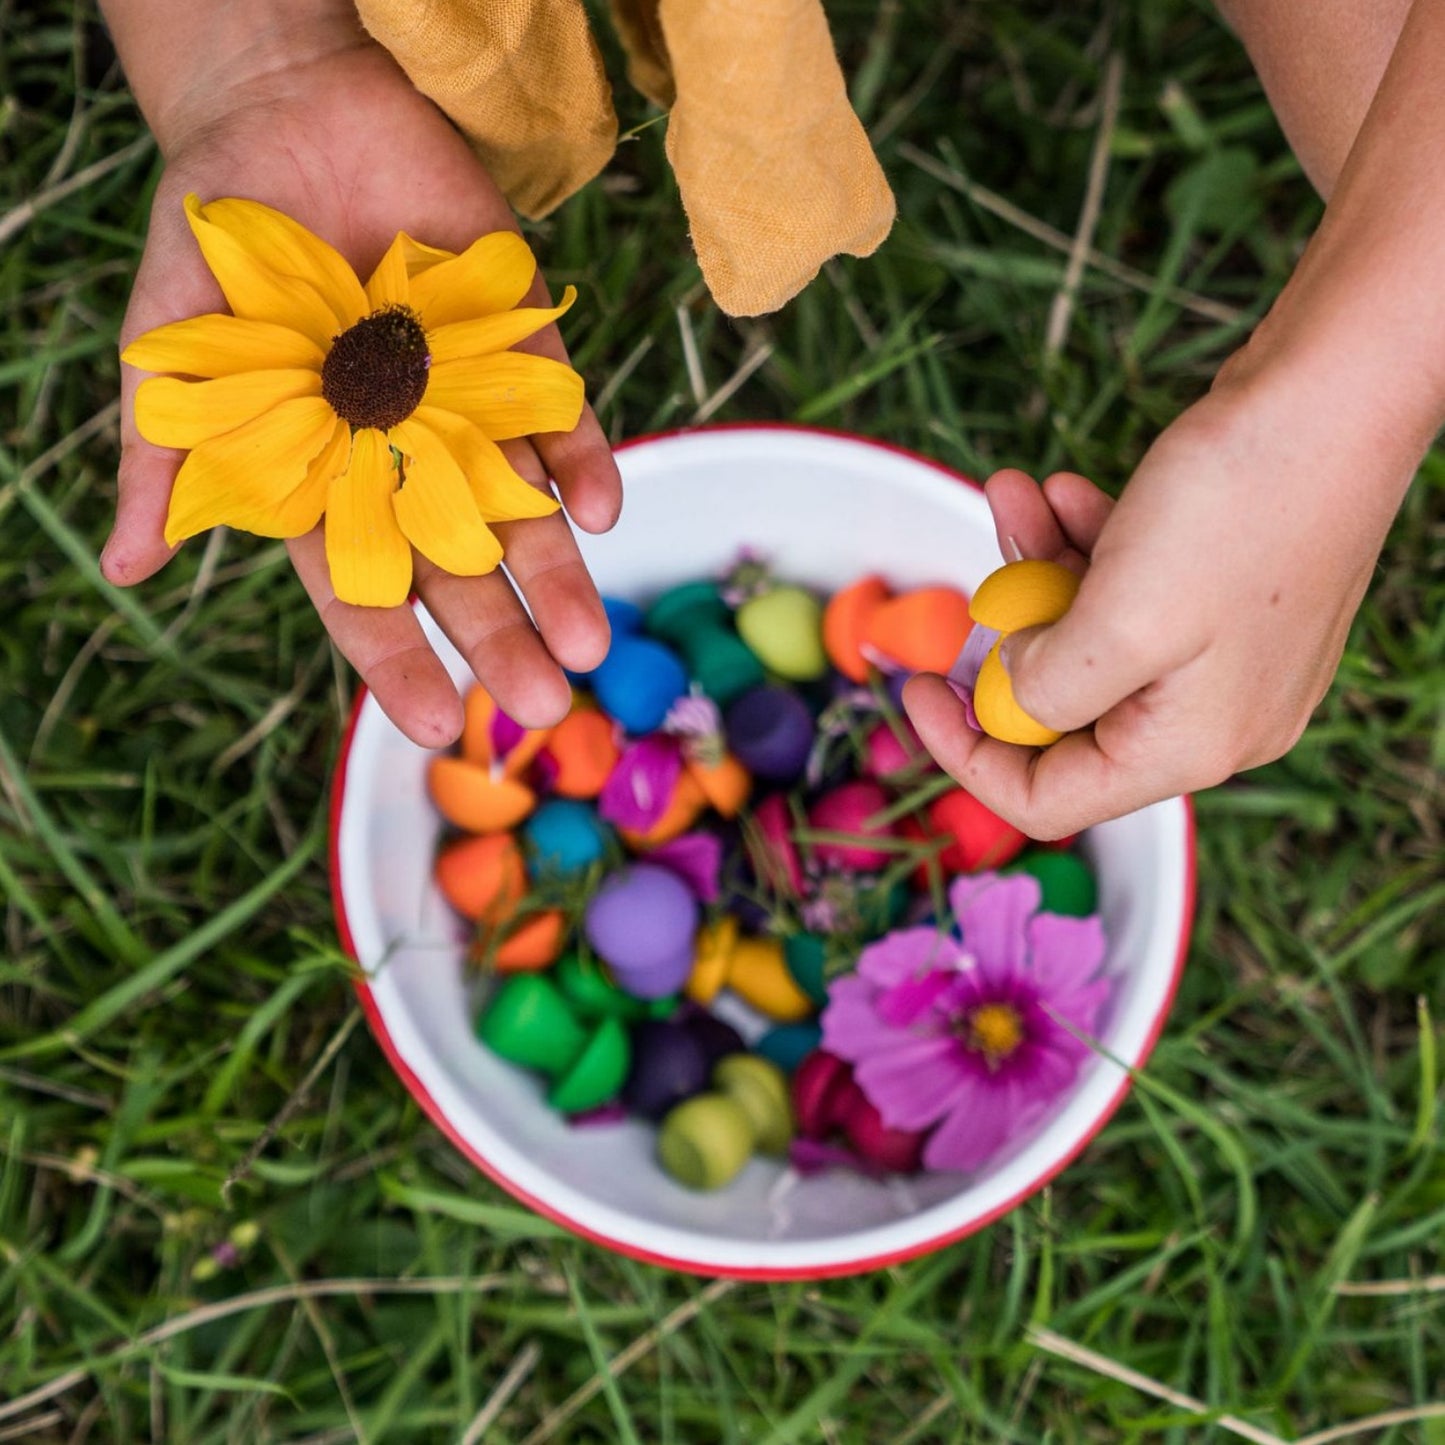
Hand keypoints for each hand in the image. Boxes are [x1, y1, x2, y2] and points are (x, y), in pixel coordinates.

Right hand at [103, 24, 619, 744]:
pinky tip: (599, 508)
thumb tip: (128, 570)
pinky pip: (559, 415)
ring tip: (591, 642)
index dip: (396, 657)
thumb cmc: (219, 253)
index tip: (434, 723)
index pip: (363, 589)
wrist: (285, 114)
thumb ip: (164, 461)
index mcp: (329, 484)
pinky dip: (580, 457)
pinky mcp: (517, 346)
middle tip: (539, 703)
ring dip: (559, 574)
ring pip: (522, 508)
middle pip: (459, 566)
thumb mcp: (175, 360)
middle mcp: (407, 461)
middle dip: (498, 634)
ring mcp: (468, 408)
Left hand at [904, 380, 1410, 837]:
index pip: (1046, 798)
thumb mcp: (1118, 620)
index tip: (915, 687)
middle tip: (976, 579)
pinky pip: (1125, 592)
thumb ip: (1045, 686)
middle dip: (1006, 638)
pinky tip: (1064, 491)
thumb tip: (1011, 689)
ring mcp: (1220, 656)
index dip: (965, 752)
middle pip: (1063, 714)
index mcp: (1188, 747)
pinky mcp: (1222, 597)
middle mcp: (1209, 717)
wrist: (1341, 390)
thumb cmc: (1242, 507)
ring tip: (1016, 496)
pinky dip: (1082, 546)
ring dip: (1036, 571)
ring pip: (1088, 637)